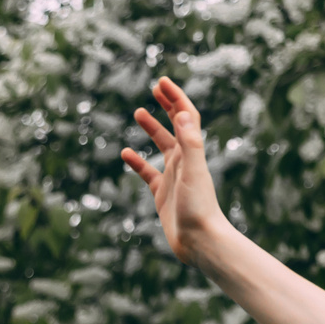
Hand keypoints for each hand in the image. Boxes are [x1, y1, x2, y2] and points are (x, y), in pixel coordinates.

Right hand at [121, 77, 226, 263]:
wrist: (200, 242)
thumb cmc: (199, 208)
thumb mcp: (193, 172)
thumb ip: (190, 142)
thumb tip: (183, 112)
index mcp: (193, 152)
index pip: (187, 116)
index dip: (176, 97)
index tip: (162, 81)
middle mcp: (185, 161)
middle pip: (177, 126)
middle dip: (168, 105)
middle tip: (155, 88)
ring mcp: (174, 177)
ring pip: (162, 146)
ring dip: (152, 128)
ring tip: (139, 113)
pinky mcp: (163, 193)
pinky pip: (148, 173)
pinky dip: (137, 162)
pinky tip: (125, 154)